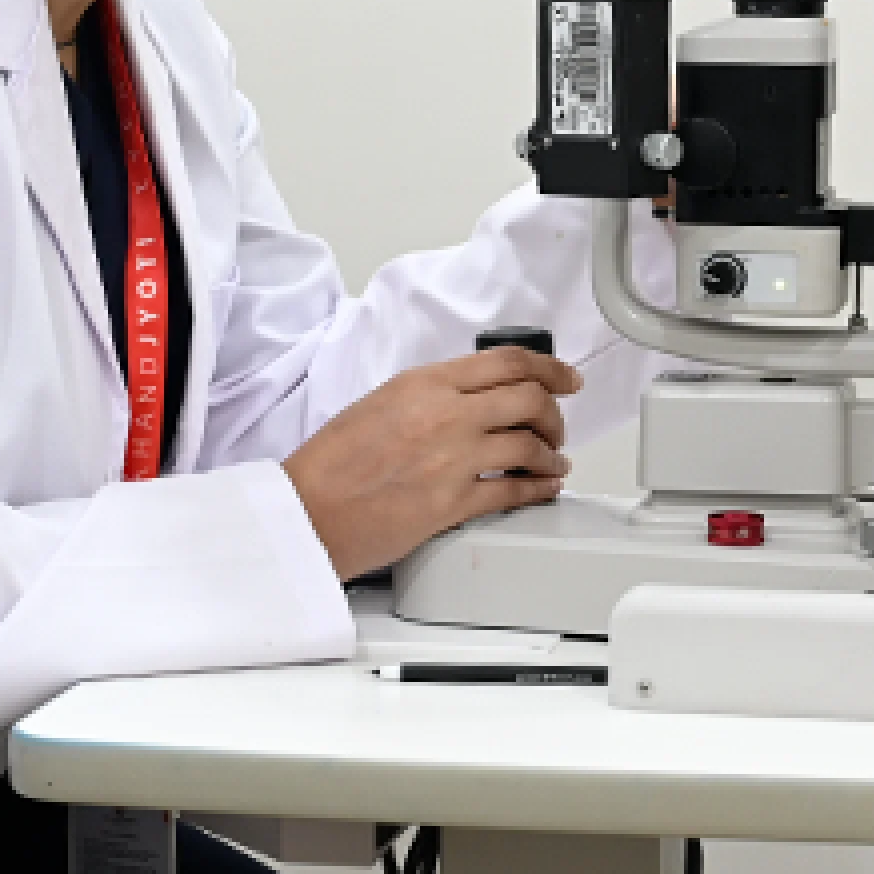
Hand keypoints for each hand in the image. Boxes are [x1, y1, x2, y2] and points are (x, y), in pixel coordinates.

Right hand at [283, 347, 580, 580]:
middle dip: (554, 413)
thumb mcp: (382, 402)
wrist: (307, 512)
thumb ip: (432, 394)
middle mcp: (445, 414)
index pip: (507, 362)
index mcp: (425, 382)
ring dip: (551, 455)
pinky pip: (514, 491)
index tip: (567, 378)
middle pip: (529, 399)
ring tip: (553, 462)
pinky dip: (539, 489)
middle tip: (557, 425)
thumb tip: (475, 399)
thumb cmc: (332, 463)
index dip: (550, 368)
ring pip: (529, 446)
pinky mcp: (453, 504)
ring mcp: (453, 459)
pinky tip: (544, 488)